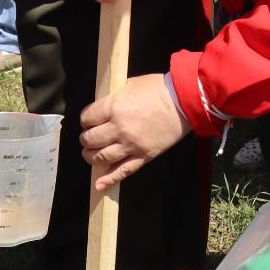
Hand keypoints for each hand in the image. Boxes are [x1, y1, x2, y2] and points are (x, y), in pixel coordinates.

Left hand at [79, 73, 190, 190]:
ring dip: (91, 157)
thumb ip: (114, 97)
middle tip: (89, 137)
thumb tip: (103, 107)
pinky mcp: (143, 156)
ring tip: (91, 154)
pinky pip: (123, 171)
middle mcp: (118, 128)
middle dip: (86, 138)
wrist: (183, 101)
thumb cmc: (158, 88)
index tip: (89, 120)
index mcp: (113, 107)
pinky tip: (100, 184)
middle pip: (90, 139)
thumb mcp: (131, 85)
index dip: (86, 119)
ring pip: (101, 157)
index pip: (87, 118)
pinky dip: (109, 179)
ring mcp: (130, 145)